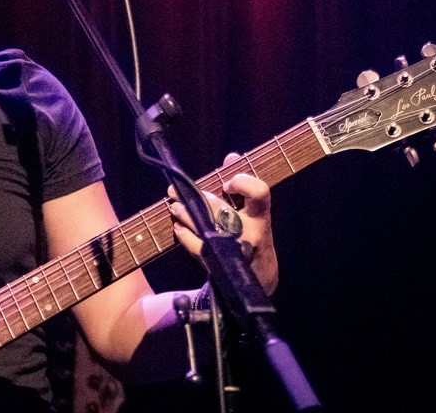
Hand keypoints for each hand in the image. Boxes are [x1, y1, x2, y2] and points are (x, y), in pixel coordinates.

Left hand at [168, 151, 278, 294]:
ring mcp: (234, 251)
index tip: (227, 183)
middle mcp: (250, 234)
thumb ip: (242, 185)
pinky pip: (198, 248)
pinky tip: (178, 227)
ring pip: (205, 230)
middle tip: (176, 191)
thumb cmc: (253, 235)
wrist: (259, 279)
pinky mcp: (220, 265)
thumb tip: (231, 156)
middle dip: (196, 199)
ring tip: (174, 206)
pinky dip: (185, 235)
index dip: (243, 183)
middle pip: (220, 211)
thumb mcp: (255, 213)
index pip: (259, 193)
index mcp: (261, 217)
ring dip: (185, 215)